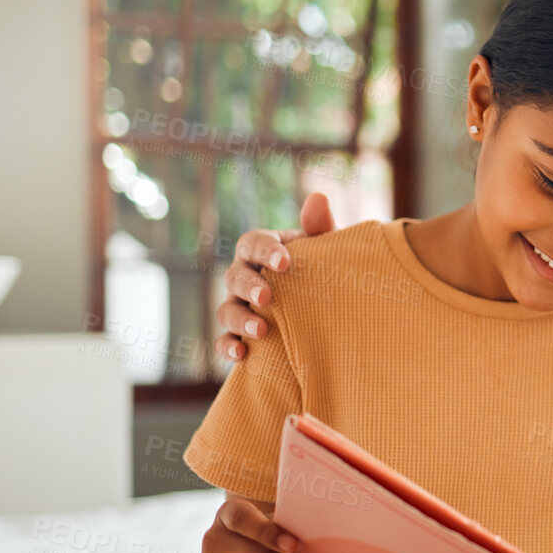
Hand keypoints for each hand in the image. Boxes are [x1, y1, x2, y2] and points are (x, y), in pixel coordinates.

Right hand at [214, 191, 336, 361]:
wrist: (330, 310)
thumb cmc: (325, 272)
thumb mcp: (326, 251)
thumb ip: (319, 227)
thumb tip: (318, 197)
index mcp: (263, 251)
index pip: (252, 243)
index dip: (264, 251)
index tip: (284, 261)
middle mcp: (245, 277)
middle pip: (234, 276)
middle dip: (249, 286)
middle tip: (267, 295)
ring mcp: (239, 307)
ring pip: (225, 310)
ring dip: (240, 319)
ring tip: (261, 329)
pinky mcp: (239, 335)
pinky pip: (223, 341)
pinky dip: (227, 347)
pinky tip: (242, 354)